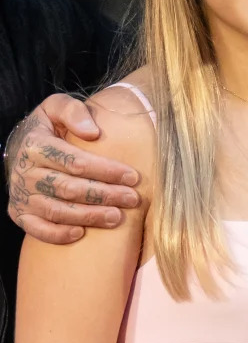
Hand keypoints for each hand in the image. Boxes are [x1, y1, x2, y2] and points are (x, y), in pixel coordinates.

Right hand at [5, 96, 139, 242]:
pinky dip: (58, 234)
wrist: (19, 147)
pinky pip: (38, 229)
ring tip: (117, 217)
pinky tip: (81, 234)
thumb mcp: (55, 107)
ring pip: (58, 211)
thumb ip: (73, 111)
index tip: (133, 176)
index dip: (107, 171)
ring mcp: (21, 195)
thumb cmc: (48, 128)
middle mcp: (25, 172)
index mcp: (35, 145)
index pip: (76, 162)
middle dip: (105, 195)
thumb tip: (93, 132)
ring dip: (90, 216)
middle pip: (70, 189)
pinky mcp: (19, 213)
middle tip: (133, 199)